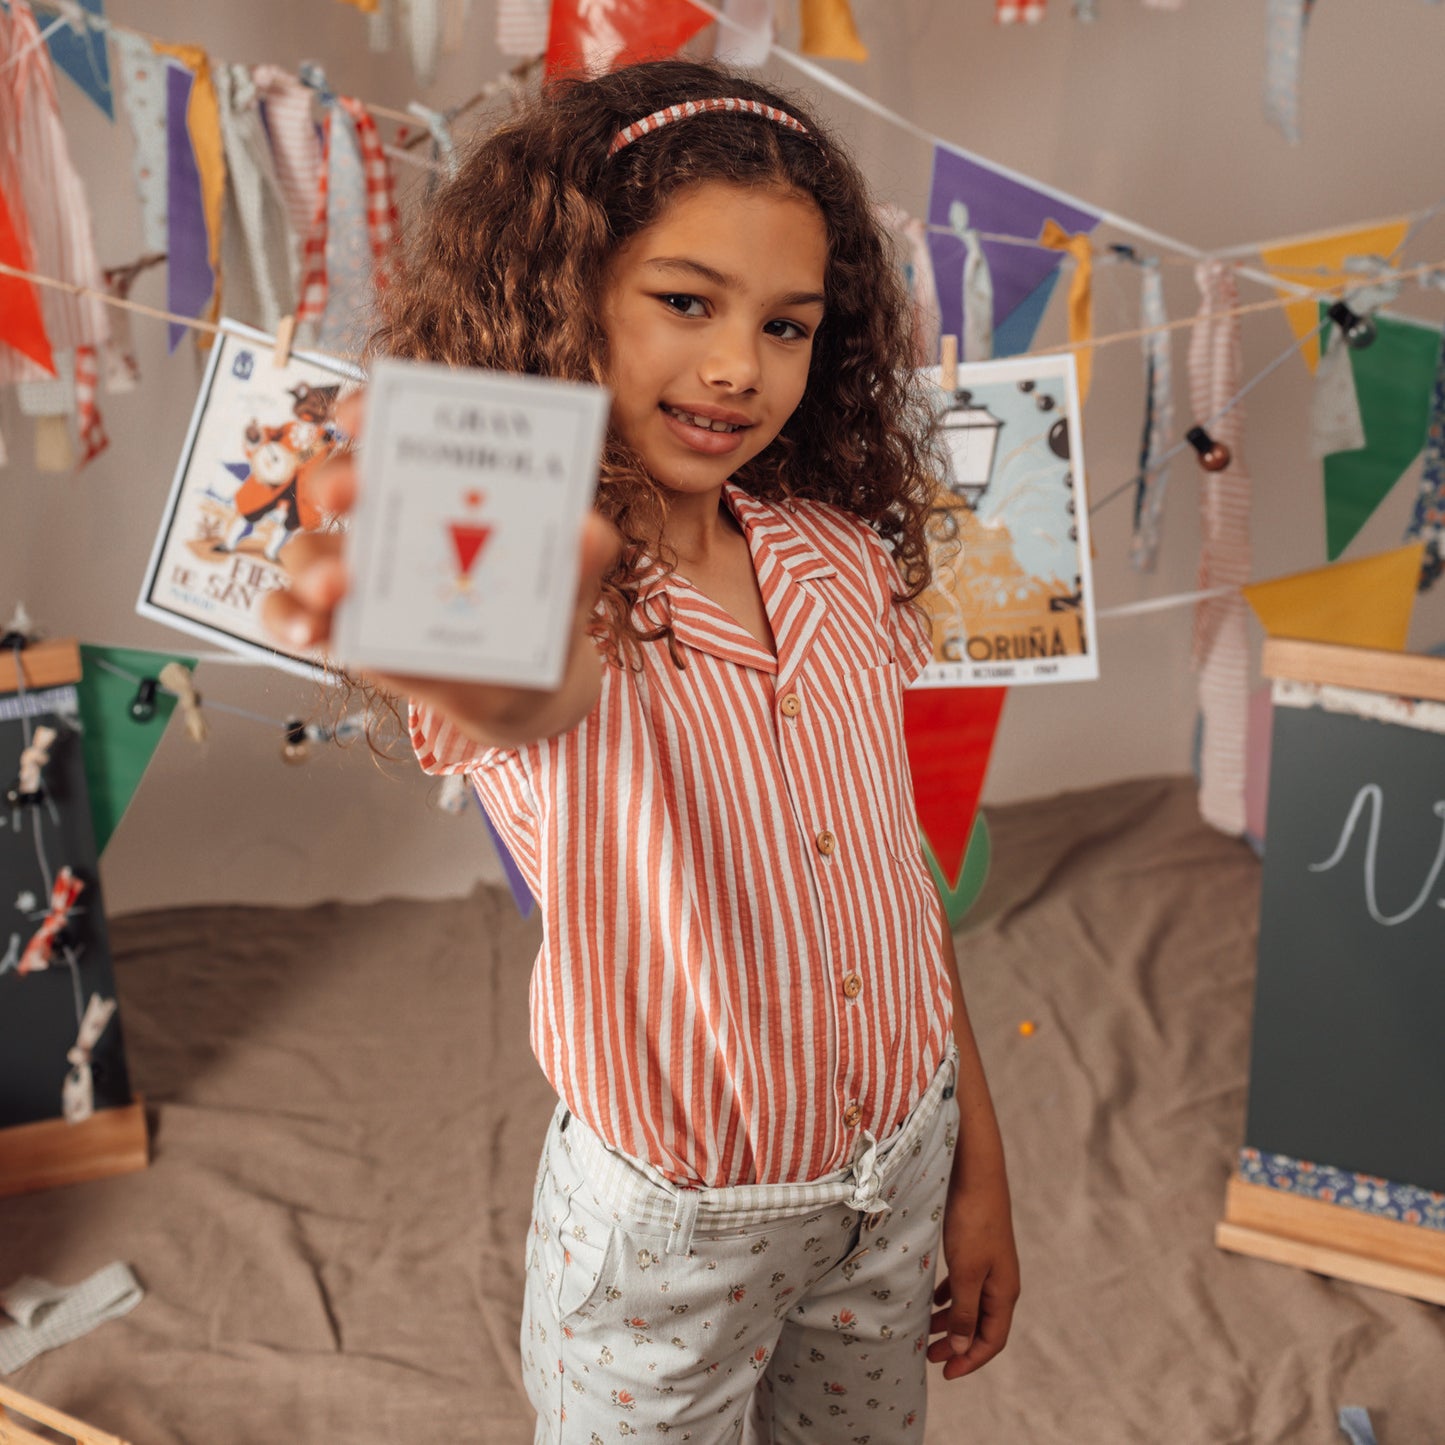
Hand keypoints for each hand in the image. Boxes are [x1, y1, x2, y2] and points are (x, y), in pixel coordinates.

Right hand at [260, 391, 621, 745]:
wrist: (526, 686)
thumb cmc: (541, 610)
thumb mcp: (570, 579)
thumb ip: (584, 554)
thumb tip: (589, 530)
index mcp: (437, 486)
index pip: (394, 430)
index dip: (369, 410)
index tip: (364, 414)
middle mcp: (387, 518)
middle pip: (340, 480)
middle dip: (339, 477)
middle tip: (350, 492)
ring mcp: (356, 572)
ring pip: (307, 549)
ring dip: (312, 562)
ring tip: (337, 586)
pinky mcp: (341, 626)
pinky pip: (291, 613)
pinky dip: (289, 618)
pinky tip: (310, 630)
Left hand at [926, 1168, 1018, 1379]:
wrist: (976, 1173)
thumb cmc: (973, 1221)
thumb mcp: (966, 1271)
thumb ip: (964, 1310)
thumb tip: (962, 1347)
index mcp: (1004, 1292)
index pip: (992, 1340)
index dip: (970, 1360)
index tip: (945, 1373)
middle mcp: (1001, 1282)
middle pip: (982, 1326)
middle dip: (957, 1345)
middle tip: (929, 1357)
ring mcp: (989, 1265)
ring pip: (971, 1305)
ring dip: (950, 1322)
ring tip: (925, 1332)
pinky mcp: (976, 1249)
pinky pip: (964, 1285)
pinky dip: (949, 1298)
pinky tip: (933, 1299)